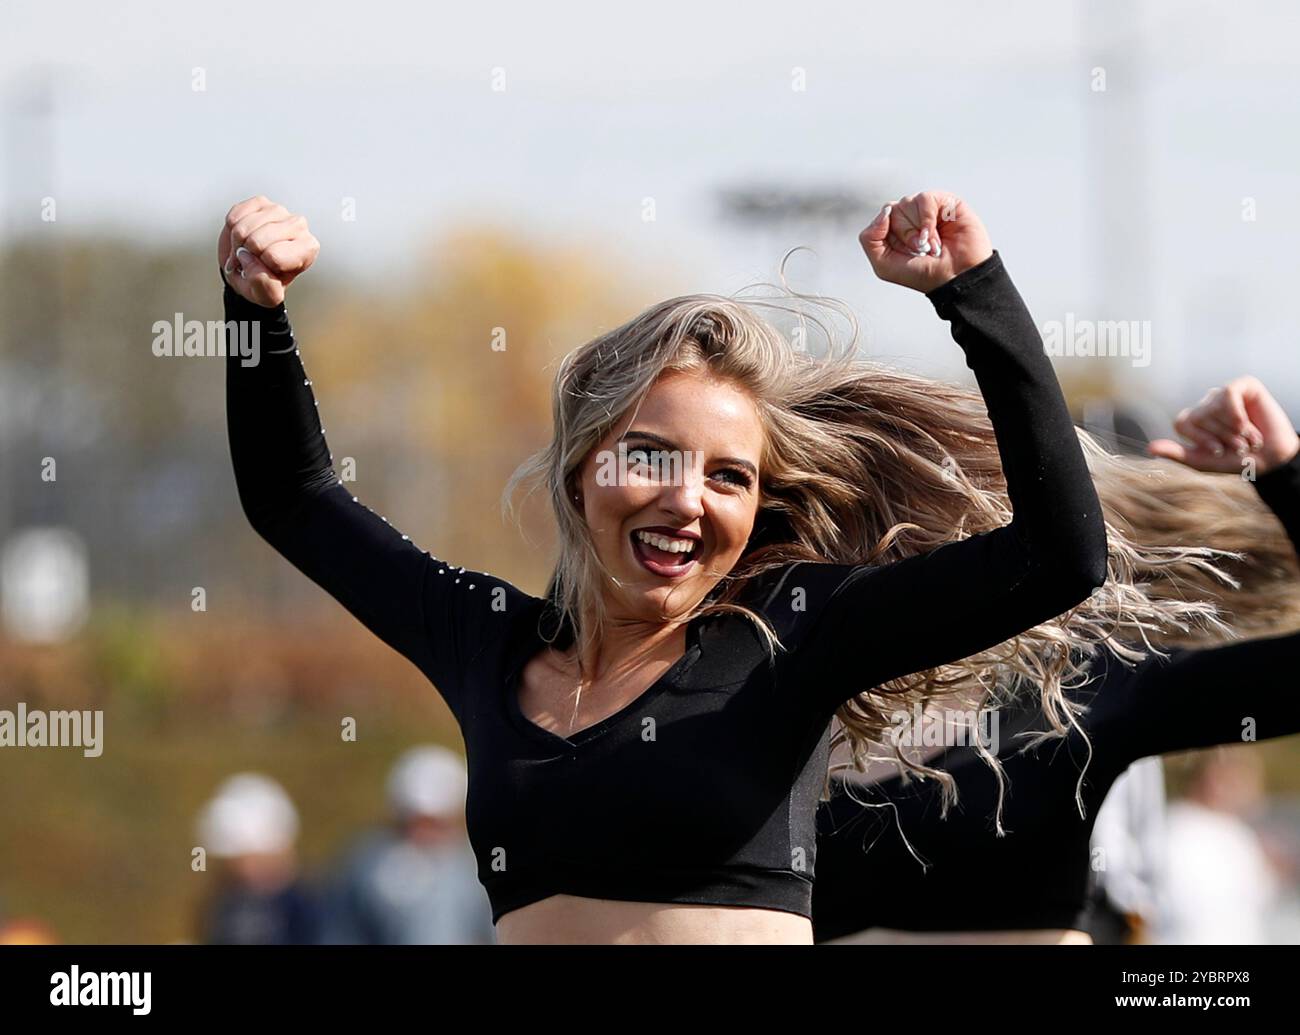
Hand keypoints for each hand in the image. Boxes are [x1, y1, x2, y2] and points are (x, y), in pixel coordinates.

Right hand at [218, 196, 319, 307]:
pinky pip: (235, 216)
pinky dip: (232, 229)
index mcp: (307, 250)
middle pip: (257, 241)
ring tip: (246, 250)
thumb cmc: (264, 281)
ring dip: (237, 244)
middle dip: (246, 255)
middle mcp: (299, 227)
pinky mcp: (260, 202)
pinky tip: (242, 236)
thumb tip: (249, 259)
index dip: (260, 267)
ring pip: (244, 228)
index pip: (275, 257)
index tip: (264, 270)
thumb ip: (264, 287)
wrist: (249, 268)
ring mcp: (279, 211)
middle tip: (251, 260)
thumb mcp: (267, 297)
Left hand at [858, 190, 993, 293]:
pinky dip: (927, 219)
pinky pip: (924, 198)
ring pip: (906, 202)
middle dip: (904, 234)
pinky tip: (937, 235)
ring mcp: (927, 209)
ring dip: (917, 229)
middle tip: (920, 249)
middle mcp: (911, 217)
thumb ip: (869, 238)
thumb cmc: (924, 274)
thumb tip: (884, 212)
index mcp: (895, 230)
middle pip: (892, 209)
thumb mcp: (883, 264)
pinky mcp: (946, 202)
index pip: (881, 218)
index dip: (889, 235)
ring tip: (931, 245)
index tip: (904, 252)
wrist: (955, 278)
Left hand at [1147, 376, 1299, 474]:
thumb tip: (1149, 448)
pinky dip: (1236, 412)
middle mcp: (1206, 405)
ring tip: (1247, 437)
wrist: (1269, 460)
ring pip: (1215, 407)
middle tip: (1238, 445)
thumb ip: (1177, 453)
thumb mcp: (1202, 461)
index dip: (1201, 439)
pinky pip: (1229, 392)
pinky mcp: (1244, 386)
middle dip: (1221, 437)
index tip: (1217, 451)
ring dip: (1234, 429)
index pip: (1182, 423)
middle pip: (1199, 416)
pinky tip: (1246, 423)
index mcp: (1193, 420)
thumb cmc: (1235, 460)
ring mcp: (1223, 395)